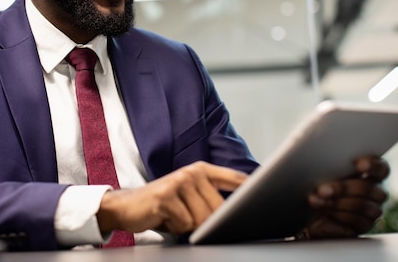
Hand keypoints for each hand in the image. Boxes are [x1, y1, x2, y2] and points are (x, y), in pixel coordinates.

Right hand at [96, 161, 246, 234]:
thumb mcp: (189, 196)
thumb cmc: (163, 205)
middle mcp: (192, 172)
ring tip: (176, 216)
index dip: (254, 189)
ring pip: (203, 218)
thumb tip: (239, 213)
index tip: (270, 197)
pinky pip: (185, 223)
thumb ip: (211, 199)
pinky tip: (165, 218)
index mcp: (202, 170)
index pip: (236, 179)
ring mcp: (179, 182)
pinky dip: (176, 228)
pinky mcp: (166, 196)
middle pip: (219, 208)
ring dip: (189, 226)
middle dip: (208, 222)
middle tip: (188, 217)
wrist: (127, 206)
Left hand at [304, 156, 389, 238]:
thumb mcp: (319, 170)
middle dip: (344, 188)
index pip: (381, 168)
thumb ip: (327, 161)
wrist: (307, 212)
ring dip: (337, 203)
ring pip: (362, 206)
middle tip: (322, 189)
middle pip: (369, 188)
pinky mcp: (363, 225)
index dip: (373, 165)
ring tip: (315, 200)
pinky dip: (338, 215)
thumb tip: (316, 152)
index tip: (358, 164)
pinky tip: (323, 212)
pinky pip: (357, 221)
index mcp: (369, 173)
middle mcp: (375, 191)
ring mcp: (371, 210)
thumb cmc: (315, 183)